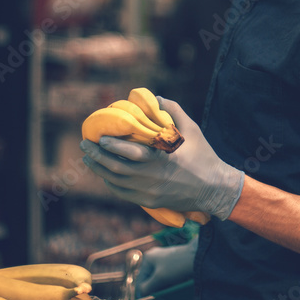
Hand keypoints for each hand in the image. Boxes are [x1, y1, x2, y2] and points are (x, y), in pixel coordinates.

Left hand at [80, 96, 243, 220]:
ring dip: (99, 169)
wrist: (215, 189)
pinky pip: (123, 193)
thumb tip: (156, 98)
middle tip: (85, 145)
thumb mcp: (191, 130)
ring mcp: (149, 191)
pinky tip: (104, 174)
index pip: (130, 152)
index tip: (100, 137)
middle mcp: (152, 176)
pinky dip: (111, 183)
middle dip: (97, 156)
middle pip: (116, 168)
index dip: (112, 145)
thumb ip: (173, 112)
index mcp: (161, 158)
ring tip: (88, 159)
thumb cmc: (203, 156)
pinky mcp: (150, 201)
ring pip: (116, 181)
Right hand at [135, 237, 197, 297]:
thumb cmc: (176, 266)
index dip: (142, 294)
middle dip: (154, 292)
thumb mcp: (160, 278)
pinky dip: (169, 287)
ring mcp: (165, 262)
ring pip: (160, 281)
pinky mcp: (175, 265)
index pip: (140, 280)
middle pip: (150, 280)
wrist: (199, 257)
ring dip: (162, 291)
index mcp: (148, 259)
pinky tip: (173, 294)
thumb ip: (148, 287)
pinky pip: (168, 279)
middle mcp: (155, 259)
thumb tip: (142, 294)